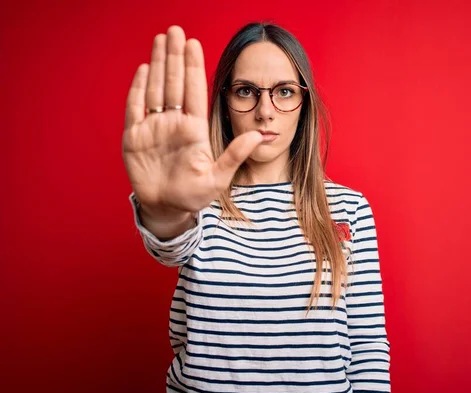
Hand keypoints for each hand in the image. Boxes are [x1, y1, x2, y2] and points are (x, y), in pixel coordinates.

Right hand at [122, 25, 262, 215]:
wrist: (167, 209)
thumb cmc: (194, 195)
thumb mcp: (218, 178)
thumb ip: (236, 155)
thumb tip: (260, 136)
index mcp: (194, 129)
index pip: (194, 91)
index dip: (193, 68)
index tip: (194, 45)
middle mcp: (174, 123)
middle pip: (174, 83)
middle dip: (174, 57)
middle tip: (176, 30)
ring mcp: (154, 128)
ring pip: (155, 89)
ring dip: (157, 65)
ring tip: (161, 40)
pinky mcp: (134, 137)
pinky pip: (135, 108)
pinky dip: (138, 89)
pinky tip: (144, 70)